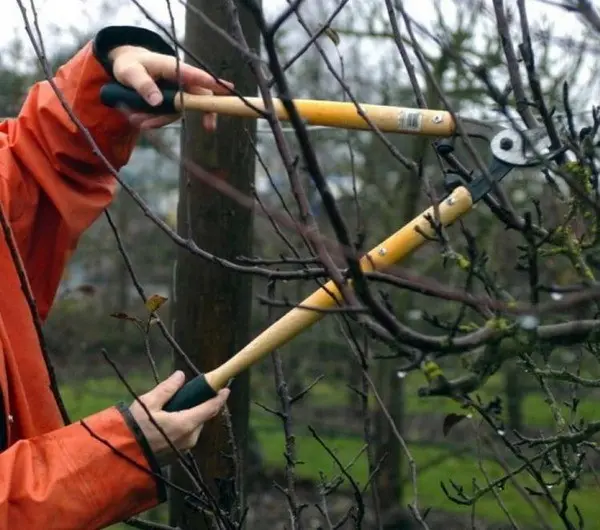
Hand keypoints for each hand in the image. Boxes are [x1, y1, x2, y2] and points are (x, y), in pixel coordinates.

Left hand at [108, 45, 233, 130]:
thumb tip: (158, 102)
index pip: (195, 75)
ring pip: (180, 111)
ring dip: (160, 120)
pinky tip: (139, 121)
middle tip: (210, 127)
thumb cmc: (129, 64)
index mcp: (173, 67)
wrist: (125, 68)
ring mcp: (178, 93)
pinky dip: (154, 121)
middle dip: (206, 112)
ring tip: (136, 121)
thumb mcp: (130, 72)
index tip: (227, 88)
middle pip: (201, 96)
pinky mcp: (172, 104)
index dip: (211, 82)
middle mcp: (180, 81)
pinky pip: (168, 116)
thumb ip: (143, 85)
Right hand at [129, 371, 229, 465]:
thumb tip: (180, 376)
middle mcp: (189, 438)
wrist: (121, 458)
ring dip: (189, 416)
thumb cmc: (133, 429)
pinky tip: (166, 424)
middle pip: (202, 417)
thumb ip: (167, 389)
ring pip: (194, 427)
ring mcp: (184, 449)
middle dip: (198, 405)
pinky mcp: (177, 455)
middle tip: (185, 396)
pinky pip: (186, 436)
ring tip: (169, 410)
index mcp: (186, 423)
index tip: (226, 388)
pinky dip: (182, 427)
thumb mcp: (148, 403)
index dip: (220, 397)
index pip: (211, 408)